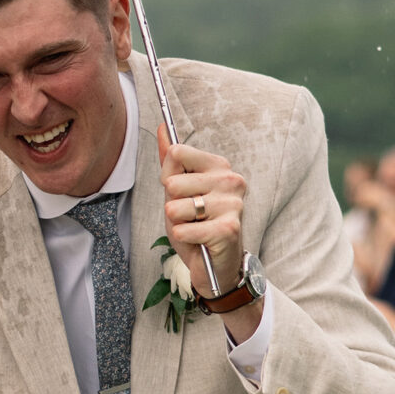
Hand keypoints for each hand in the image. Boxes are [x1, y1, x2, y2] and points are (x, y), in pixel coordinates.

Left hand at [157, 125, 258, 335]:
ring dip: (177, 223)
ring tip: (194, 228)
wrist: (214, 265)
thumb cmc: (195, 225)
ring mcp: (232, 204)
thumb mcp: (177, 191)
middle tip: (190, 216)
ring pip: (175, 207)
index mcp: (219, 166)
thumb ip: (171, 161)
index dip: (169, 178)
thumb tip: (162, 127)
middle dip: (172, 204)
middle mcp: (231, 180)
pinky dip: (183, 238)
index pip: (177, 153)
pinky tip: (198, 241)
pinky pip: (183, 229)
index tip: (183, 193)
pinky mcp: (229, 229)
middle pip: (172, 182)